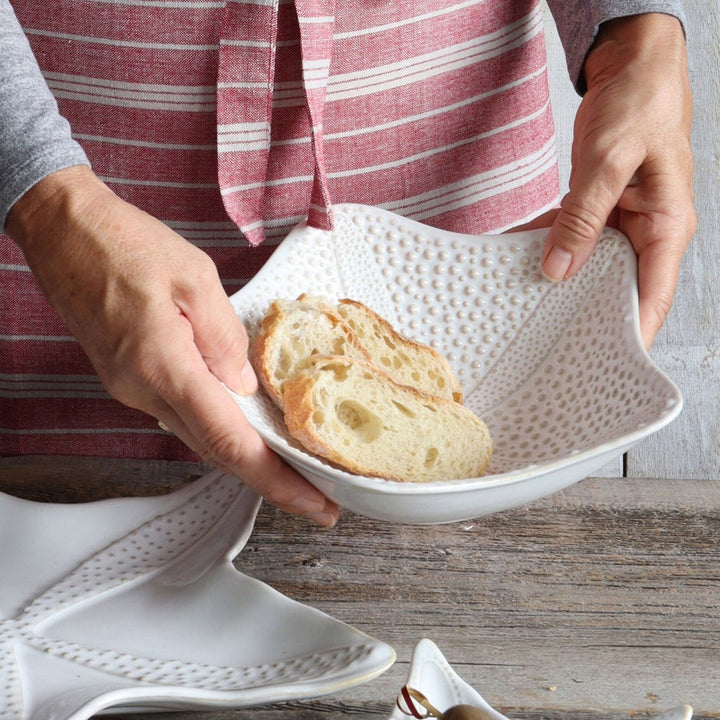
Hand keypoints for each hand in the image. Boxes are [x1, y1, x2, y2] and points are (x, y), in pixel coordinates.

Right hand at [7, 165, 338, 526]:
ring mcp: (133, 390)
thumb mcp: (194, 277)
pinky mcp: (130, 381)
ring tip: (294, 465)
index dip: (276, 480)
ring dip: (247, 456)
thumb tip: (245, 385)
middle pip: (217, 451)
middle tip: (320, 497)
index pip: (229, 441)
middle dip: (272, 481)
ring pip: (199, 436)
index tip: (315, 503)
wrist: (64, 233)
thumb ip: (225, 337)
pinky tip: (246, 425)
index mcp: (164, 366)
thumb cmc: (125, 244)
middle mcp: (144, 391)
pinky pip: (182, 415)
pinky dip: (220, 427)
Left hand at [541, 13, 695, 347]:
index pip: (651, 298)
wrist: (633, 64)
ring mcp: (624, 223)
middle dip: (585, 315)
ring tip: (526, 311)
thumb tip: (559, 268)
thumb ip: (582, 216)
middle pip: (617, 289)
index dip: (629, 335)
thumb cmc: (639, 102)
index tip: (602, 365)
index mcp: (667, 227)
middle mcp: (647, 232)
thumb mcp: (608, 161)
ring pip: (592, 266)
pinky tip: (521, 259)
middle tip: (549, 346)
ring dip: (561, 281)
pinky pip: (576, 238)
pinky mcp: (602, 210)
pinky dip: (551, 246)